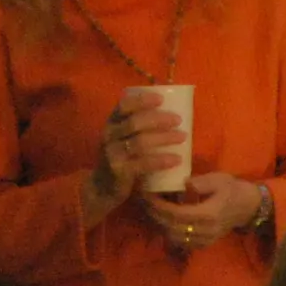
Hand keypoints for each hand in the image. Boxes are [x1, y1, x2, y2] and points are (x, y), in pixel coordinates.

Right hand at [83, 89, 186, 220]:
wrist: (102, 186)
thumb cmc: (120, 158)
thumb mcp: (122, 139)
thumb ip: (136, 128)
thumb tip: (169, 116)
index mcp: (111, 123)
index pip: (123, 106)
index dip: (141, 100)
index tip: (161, 99)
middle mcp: (109, 135)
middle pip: (135, 123)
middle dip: (158, 119)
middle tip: (178, 119)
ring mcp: (113, 153)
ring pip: (140, 142)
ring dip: (164, 138)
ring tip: (183, 137)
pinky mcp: (120, 170)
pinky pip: (143, 163)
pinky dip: (162, 160)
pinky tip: (177, 159)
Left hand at [143, 173, 262, 255]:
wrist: (249, 206)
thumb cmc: (233, 189)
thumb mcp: (219, 179)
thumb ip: (200, 182)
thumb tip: (182, 184)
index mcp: (208, 214)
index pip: (176, 214)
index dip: (159, 206)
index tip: (148, 195)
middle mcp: (205, 230)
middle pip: (172, 227)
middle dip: (155, 215)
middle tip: (144, 202)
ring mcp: (206, 239)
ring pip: (174, 237)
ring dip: (161, 225)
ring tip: (152, 211)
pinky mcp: (205, 243)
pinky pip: (183, 243)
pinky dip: (170, 233)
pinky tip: (165, 222)